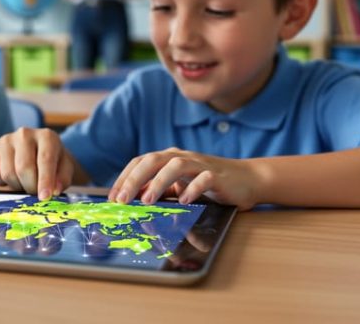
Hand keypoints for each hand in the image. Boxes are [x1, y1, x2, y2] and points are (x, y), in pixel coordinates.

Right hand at [0, 128, 74, 199]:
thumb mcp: (65, 169)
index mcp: (47, 136)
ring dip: (17, 186)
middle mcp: (25, 133)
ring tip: (25, 182)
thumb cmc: (54, 163)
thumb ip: (63, 179)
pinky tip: (12, 178)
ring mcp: (6, 139)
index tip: (45, 197)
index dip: (45, 180)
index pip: (45, 159)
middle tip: (36, 192)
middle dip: (30, 187)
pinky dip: (2, 183)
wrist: (38, 152)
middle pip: (24, 168)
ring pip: (8, 173)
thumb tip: (54, 190)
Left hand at [108, 148, 261, 210]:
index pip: (140, 162)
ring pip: (176, 165)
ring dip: (159, 182)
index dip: (124, 178)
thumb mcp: (178, 187)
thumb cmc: (207, 184)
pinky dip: (192, 188)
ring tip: (147, 201)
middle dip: (134, 179)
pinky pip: (203, 178)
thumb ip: (158, 190)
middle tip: (122, 200)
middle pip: (152, 160)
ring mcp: (200, 164)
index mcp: (168, 158)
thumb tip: (133, 199)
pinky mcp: (217, 175)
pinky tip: (184, 200)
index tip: (113, 197)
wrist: (246, 179)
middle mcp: (181, 157)